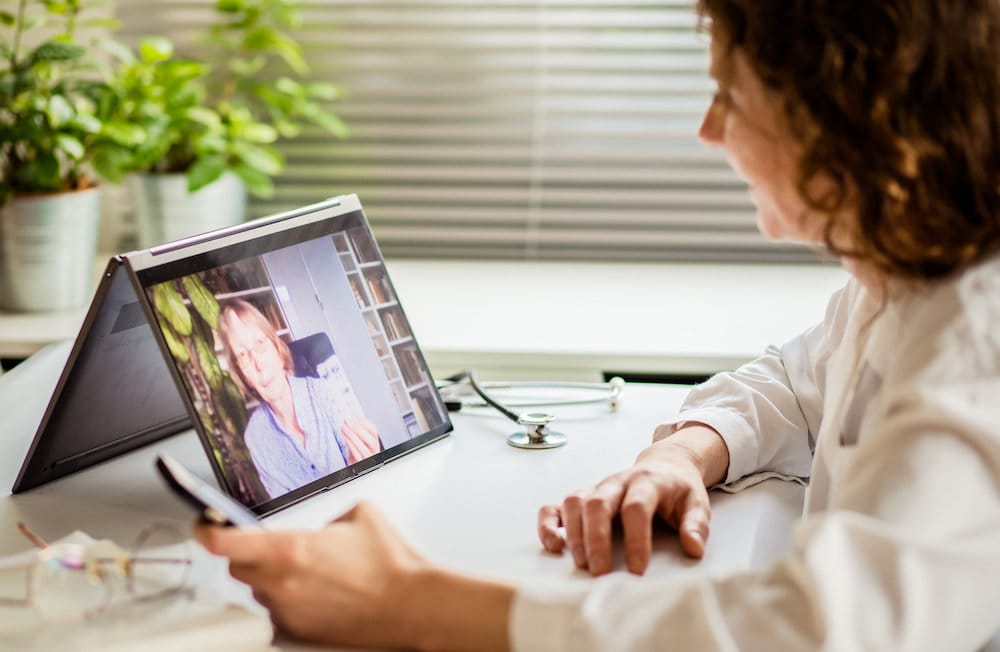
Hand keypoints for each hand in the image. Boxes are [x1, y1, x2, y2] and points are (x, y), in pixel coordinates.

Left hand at [194, 502, 425, 647]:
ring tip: (309, 572)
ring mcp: (288, 610)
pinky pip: (279, 612)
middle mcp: (281, 582)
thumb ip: (328, 516)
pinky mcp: (299, 631)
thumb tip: (322, 525)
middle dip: (248, 554)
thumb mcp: (359, 515)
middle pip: (237, 567)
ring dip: (271, 579)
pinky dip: (289, 600)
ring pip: (259, 590)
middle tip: (274, 546)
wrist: (409, 604)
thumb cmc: (390, 563)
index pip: (225, 541)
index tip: (203, 524)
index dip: (206, 530)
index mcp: (290, 547)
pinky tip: (319, 593)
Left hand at [341, 414, 380, 463]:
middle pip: (371, 440)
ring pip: (364, 448)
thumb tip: (352, 415)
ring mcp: (367, 458)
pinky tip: (345, 439)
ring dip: (353, 437)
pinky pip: (357, 456)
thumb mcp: (356, 439)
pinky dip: (351, 446)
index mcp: (374, 442)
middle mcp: (373, 450)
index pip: (373, 430)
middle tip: (347, 422)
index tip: (354, 416)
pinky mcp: (359, 463)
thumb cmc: (355, 451)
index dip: (364, 422)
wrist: (351, 465)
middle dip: (358, 429)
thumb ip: (356, 429)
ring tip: (344, 429)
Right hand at [537, 424, 728, 575]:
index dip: (636, 539)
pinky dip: (549, 523)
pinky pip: (557, 504)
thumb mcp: (697, 503)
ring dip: (574, 533)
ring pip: (575, 502)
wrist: (666, 463)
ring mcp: (598, 487)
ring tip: (582, 564)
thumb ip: (696, 525)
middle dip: (597, 539)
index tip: (638, 570)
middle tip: (601, 572)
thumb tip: (693, 549)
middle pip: (598, 503)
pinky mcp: (585, 495)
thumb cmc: (679, 489)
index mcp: (648, 482)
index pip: (636, 507)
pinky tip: (553, 545)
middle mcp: (618, 482)